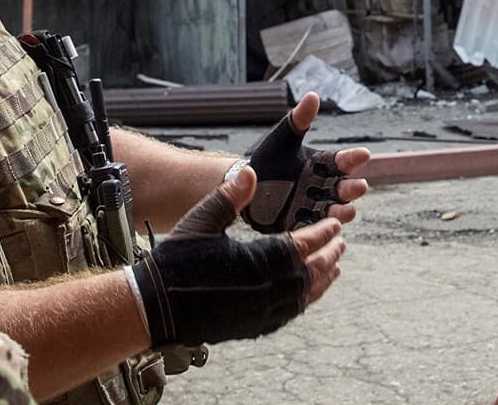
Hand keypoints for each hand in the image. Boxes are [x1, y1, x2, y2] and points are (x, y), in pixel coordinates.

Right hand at [129, 167, 346, 346]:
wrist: (156, 306)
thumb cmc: (177, 260)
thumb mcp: (202, 221)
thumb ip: (229, 197)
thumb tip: (251, 171)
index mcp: (256, 262)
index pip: (301, 246)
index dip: (322, 233)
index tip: (336, 224)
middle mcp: (264, 291)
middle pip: (310, 272)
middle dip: (328, 255)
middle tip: (341, 242)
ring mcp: (260, 313)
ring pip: (304, 297)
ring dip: (322, 280)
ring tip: (335, 267)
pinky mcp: (253, 327)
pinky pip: (289, 314)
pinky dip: (305, 300)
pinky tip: (307, 292)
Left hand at [240, 92, 371, 232]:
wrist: (245, 184)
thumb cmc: (270, 159)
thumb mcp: (283, 139)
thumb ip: (298, 120)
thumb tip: (313, 95)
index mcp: (322, 166)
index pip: (342, 162)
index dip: (353, 159)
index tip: (364, 154)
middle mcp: (323, 188)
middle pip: (344, 189)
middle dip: (353, 189)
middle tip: (360, 186)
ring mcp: (313, 207)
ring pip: (334, 211)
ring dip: (343, 211)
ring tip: (348, 210)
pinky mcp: (300, 224)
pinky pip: (313, 228)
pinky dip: (320, 229)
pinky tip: (325, 228)